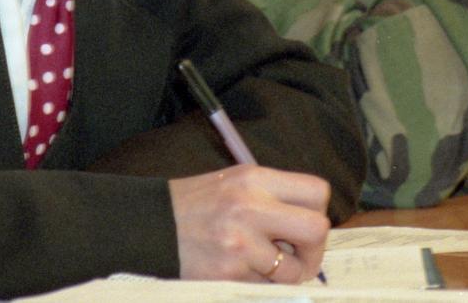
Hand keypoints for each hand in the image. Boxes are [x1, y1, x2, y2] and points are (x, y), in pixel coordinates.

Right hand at [169, 165, 330, 283]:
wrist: (149, 226)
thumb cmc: (194, 206)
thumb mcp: (232, 183)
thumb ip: (271, 198)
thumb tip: (309, 225)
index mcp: (255, 178)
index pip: (316, 191)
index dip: (318, 212)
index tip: (304, 226)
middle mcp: (251, 207)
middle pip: (316, 229)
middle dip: (314, 250)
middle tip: (299, 257)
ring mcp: (240, 243)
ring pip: (292, 270)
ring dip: (283, 274)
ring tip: (262, 267)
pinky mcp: (228, 273)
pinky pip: (264, 288)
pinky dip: (258, 285)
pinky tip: (239, 272)